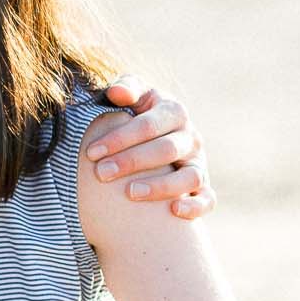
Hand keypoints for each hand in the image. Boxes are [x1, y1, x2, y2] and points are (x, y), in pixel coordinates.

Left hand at [87, 77, 212, 217]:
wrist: (153, 137)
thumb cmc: (134, 113)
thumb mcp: (132, 95)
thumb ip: (126, 88)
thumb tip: (117, 93)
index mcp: (173, 111)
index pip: (148, 125)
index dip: (120, 138)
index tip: (91, 152)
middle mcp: (191, 137)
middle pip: (166, 150)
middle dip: (132, 161)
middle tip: (101, 173)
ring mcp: (199, 162)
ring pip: (190, 176)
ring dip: (161, 186)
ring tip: (131, 193)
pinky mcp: (203, 186)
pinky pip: (208, 199)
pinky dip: (196, 206)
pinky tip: (174, 211)